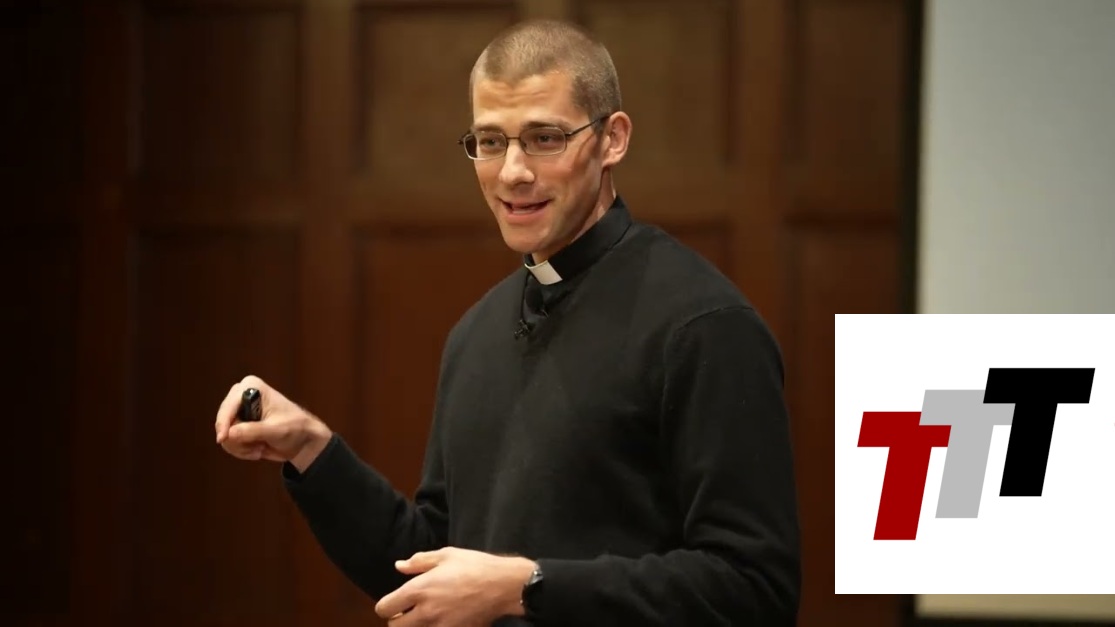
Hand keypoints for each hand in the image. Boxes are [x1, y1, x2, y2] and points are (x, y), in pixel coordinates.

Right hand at [214, 375, 331, 471]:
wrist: (303, 441)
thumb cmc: (295, 427)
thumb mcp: (276, 429)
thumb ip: (253, 431)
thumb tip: (229, 434)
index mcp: (252, 386)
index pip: (229, 405)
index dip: (223, 422)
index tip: (223, 438)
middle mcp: (240, 396)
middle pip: (223, 421)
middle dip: (238, 439)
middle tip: (257, 446)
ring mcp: (238, 412)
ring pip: (225, 435)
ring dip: (241, 447)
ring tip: (260, 447)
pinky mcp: (238, 427)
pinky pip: (229, 442)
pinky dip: (242, 450)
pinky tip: (258, 448)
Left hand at [375, 547, 535, 626]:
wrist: (505, 586)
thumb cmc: (475, 566)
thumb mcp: (446, 555)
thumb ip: (419, 561)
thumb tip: (399, 566)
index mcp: (419, 589)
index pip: (385, 608)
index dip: (386, 605)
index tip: (394, 602)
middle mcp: (426, 612)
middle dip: (396, 620)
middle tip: (406, 612)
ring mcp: (441, 626)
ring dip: (414, 626)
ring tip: (423, 617)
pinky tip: (442, 620)